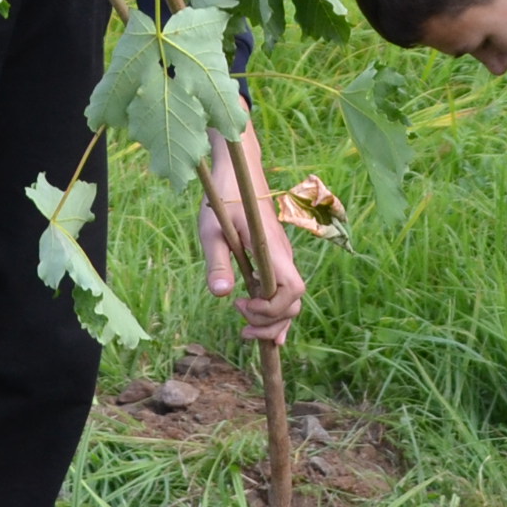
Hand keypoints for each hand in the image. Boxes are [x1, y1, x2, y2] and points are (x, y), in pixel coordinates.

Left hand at [200, 134, 304, 345]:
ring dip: (272, 322)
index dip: (272, 308)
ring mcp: (282, 260)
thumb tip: (221, 294)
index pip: (291, 290)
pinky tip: (263, 327)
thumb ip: (218, 262)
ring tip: (245, 331)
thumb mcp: (212, 230)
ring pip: (291, 302)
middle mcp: (283, 257)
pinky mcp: (276, 261)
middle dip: (270, 323)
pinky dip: (275, 314)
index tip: (242, 305)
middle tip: (240, 327)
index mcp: (271, 250)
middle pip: (294, 303)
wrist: (241, 175)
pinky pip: (283, 293)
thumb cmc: (225, 200)